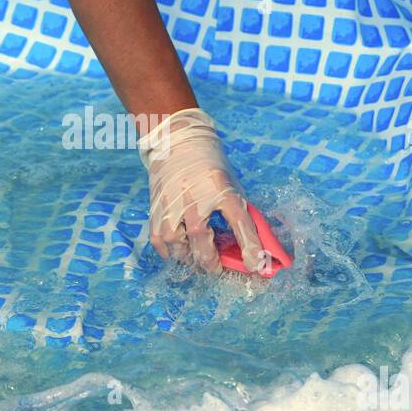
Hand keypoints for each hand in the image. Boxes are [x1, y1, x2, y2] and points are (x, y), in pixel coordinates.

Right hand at [138, 107, 264, 273]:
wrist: (177, 143)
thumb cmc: (210, 167)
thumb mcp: (232, 186)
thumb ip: (240, 214)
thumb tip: (251, 246)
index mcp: (222, 191)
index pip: (240, 225)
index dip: (251, 249)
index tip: (256, 267)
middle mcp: (195, 203)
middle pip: (203, 246)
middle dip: (214, 263)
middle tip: (219, 265)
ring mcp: (172, 208)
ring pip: (181, 250)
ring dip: (192, 258)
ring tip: (199, 254)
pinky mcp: (156, 213)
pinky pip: (162, 245)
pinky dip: (173, 252)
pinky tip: (182, 248)